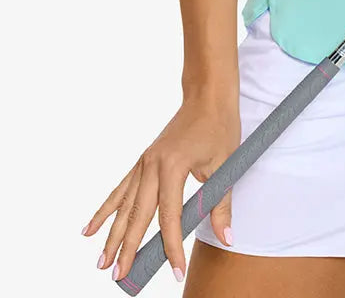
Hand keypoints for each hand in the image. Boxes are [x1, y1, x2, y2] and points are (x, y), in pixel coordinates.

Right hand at [82, 92, 239, 283]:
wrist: (207, 96)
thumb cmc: (219, 127)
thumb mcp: (226, 164)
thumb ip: (221, 204)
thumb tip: (227, 238)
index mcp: (173, 166)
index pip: (170, 216)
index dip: (172, 246)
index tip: (175, 271)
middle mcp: (152, 165)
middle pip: (138, 214)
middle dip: (128, 248)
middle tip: (119, 276)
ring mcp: (144, 162)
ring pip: (124, 205)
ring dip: (112, 235)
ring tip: (101, 263)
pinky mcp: (143, 161)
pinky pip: (120, 189)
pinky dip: (106, 210)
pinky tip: (90, 229)